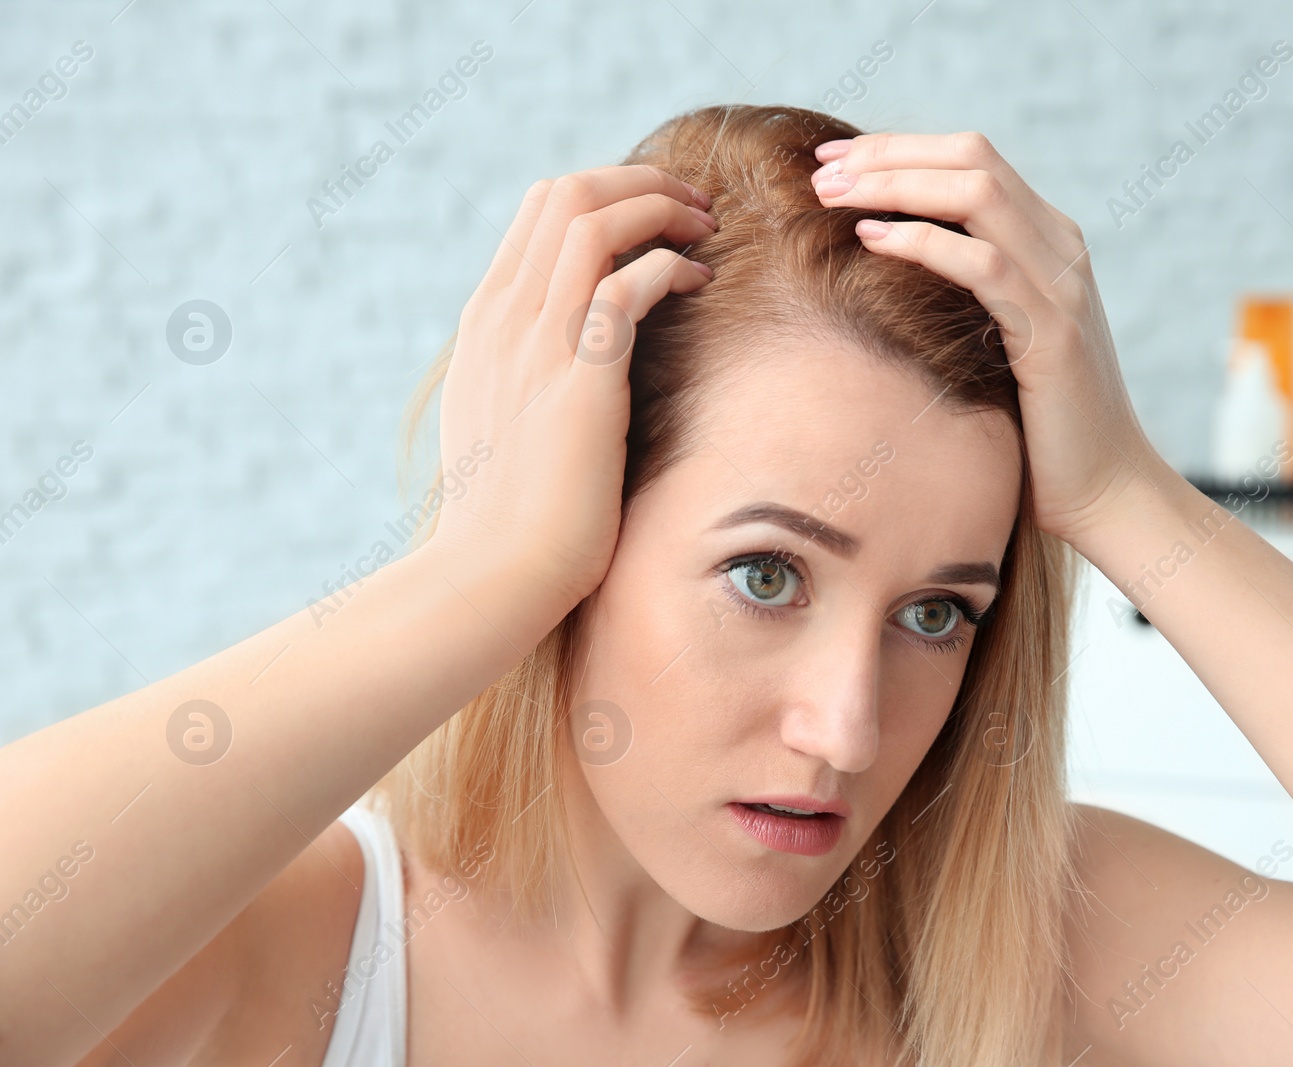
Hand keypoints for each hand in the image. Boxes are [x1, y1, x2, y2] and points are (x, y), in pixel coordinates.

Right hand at [427, 165, 716, 616]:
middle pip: (567, 193)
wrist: (493, 573)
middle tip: (694, 206)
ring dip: (660, 208)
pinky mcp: (578, 379)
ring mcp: (536, 343)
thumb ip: (529, 375)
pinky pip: (625, 284)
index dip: (609, 194)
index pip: (540, 211)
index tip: (658, 218)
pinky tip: (699, 282)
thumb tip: (576, 361)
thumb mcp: (506, 425)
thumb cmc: (511, 516)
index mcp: (487, 322)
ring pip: (593, 220)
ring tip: (704, 228)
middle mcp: (505, 318)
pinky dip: (668, 267)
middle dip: (640, 181)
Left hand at [809, 131, 1164, 543]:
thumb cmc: (1034, 424)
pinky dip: (923, 244)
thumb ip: (957, 291)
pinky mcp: (1053, 333)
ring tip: (832, 197)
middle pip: (971, 158)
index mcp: (1047, 240)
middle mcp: (1060, 248)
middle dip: (889, 154)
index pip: (970, 158)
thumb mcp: (992, 337)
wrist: (1102, 490)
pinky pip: (984, 265)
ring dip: (896, 185)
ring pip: (977, 193)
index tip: (831, 159)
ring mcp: (1062, 286)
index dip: (897, 148)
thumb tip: (874, 263)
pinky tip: (871, 242)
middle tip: (820, 171)